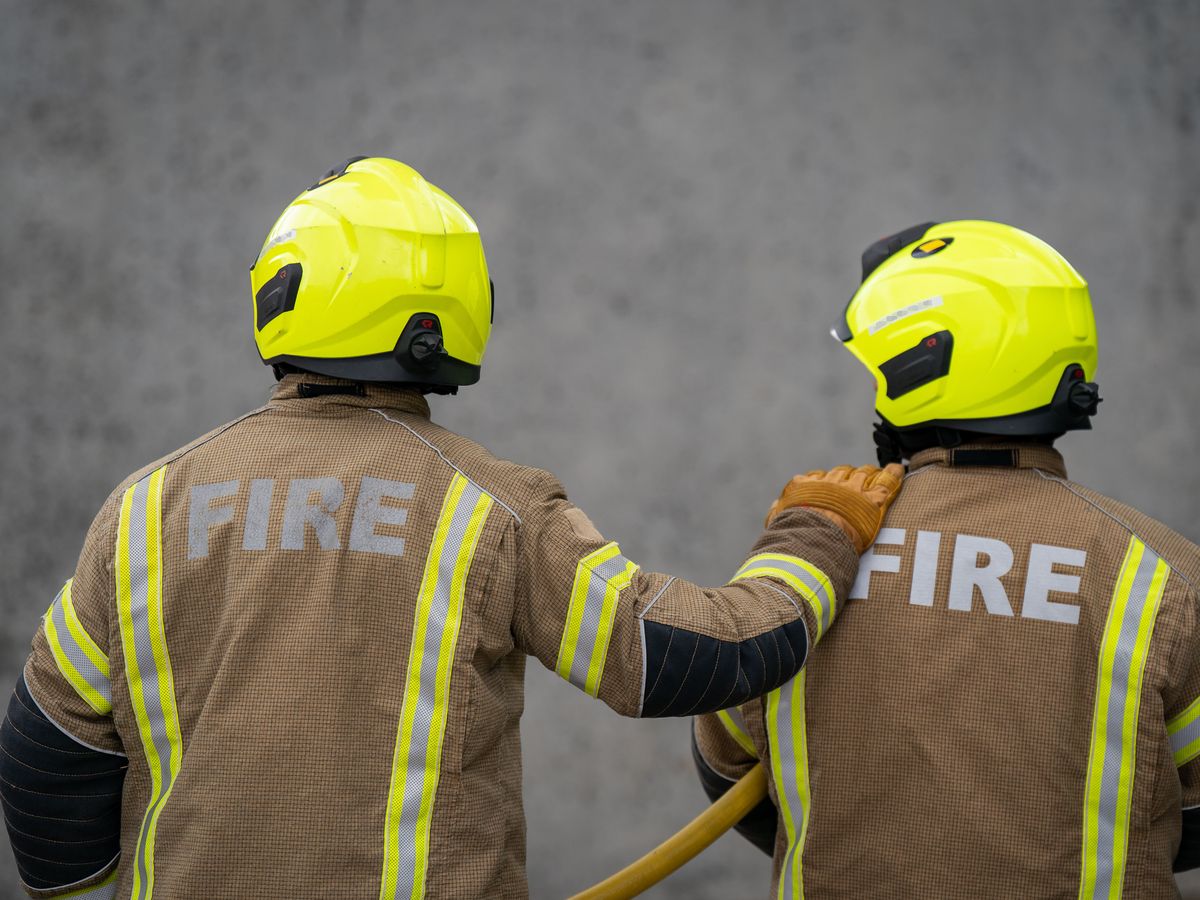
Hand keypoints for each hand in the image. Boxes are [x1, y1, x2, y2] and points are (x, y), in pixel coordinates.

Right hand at [765, 464, 904, 552]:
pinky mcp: (871, 501)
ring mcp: (852, 490)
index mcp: (806, 487)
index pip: (817, 477)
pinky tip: (897, 469)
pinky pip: (886, 482)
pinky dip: (893, 474)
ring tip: (873, 477)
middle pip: (842, 472)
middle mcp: (829, 483)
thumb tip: (776, 507)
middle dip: (848, 475)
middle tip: (854, 482)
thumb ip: (778, 512)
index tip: (828, 485)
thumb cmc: (792, 535)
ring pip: (863, 474)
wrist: (811, 540)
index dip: (825, 481)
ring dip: (868, 475)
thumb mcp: (777, 522)